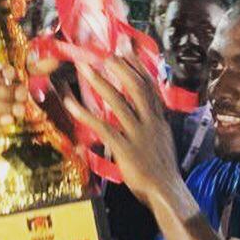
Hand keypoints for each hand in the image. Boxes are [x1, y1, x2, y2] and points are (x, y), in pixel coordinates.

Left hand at [64, 56, 184, 208]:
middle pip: (137, 87)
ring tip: (84, 68)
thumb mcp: (162, 140)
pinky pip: (104, 128)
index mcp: (159, 119)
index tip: (127, 48)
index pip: (150, 86)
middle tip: (104, 54)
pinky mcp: (126, 150)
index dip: (138, 65)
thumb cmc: (162, 168)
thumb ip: (152, 123)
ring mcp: (139, 135)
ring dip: (100, 83)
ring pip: (119, 103)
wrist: (167, 191)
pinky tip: (72, 104)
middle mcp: (150, 122)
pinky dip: (86, 115)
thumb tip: (145, 111)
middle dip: (121, 68)